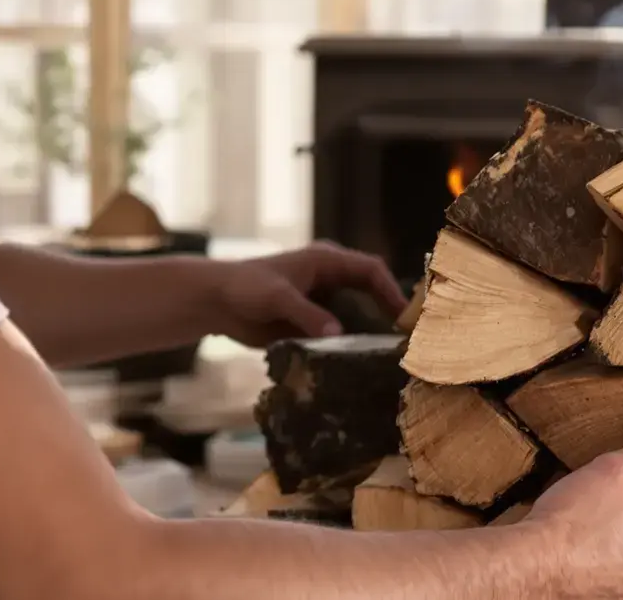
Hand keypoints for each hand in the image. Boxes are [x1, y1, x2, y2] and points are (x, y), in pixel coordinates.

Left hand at [213, 241, 407, 346]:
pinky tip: (360, 362)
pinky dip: (352, 344)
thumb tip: (338, 335)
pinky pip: (341, 332)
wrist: (215, 303)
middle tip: (406, 336)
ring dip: (372, 330)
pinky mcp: (314, 321)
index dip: (390, 290)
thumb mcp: (277, 297)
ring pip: (359, 312)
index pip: (371, 270)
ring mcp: (323, 300)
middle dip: (389, 310)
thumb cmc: (244, 288)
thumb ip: (307, 315)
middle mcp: (331, 279)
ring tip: (389, 352)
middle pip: (372, 290)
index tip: (403, 315)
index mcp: (327, 261)